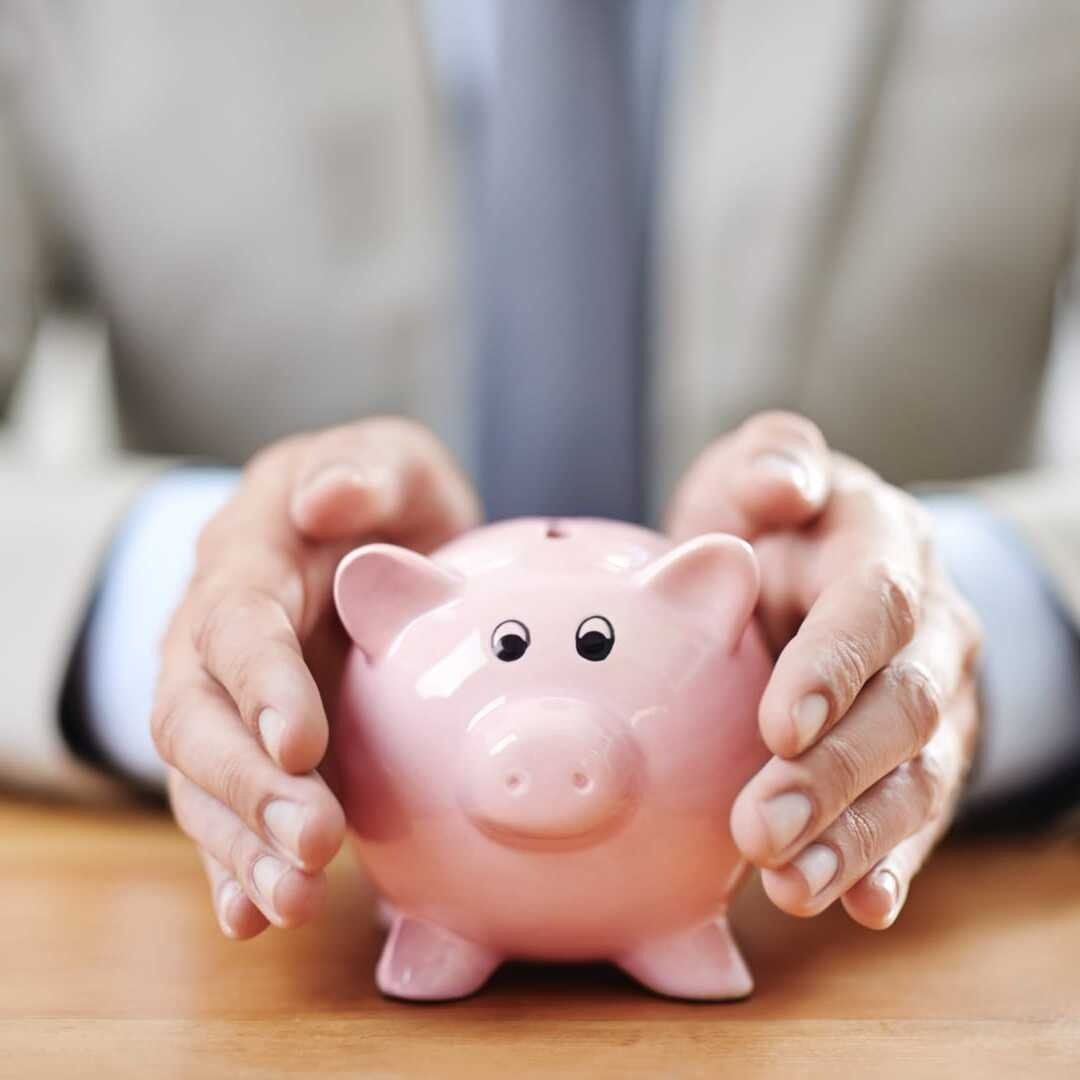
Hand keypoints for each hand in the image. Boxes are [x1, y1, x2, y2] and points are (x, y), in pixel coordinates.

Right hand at [151, 418, 479, 938]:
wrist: (368, 537)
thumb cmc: (383, 497)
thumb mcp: (392, 462)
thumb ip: (366, 470)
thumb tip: (324, 498)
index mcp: (252, 553)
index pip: (237, 621)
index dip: (261, 683)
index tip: (301, 744)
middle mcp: (216, 630)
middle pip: (196, 715)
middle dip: (248, 786)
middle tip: (312, 843)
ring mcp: (223, 694)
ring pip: (202, 777)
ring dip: (241, 844)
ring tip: (292, 901)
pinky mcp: (247, 743)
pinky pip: (223, 808)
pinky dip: (234, 864)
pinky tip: (255, 916)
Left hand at [666, 412, 982, 928]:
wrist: (796, 573)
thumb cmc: (763, 525)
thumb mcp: (754, 474)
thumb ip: (769, 460)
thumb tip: (786, 483)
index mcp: (885, 549)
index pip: (878, 607)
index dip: (837, 665)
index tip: (778, 724)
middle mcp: (929, 633)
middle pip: (902, 709)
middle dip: (832, 775)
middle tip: (756, 829)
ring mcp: (934, 704)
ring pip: (914, 780)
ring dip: (853, 840)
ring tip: (790, 888)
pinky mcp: (920, 763)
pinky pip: (917, 821)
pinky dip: (888, 865)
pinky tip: (859, 908)